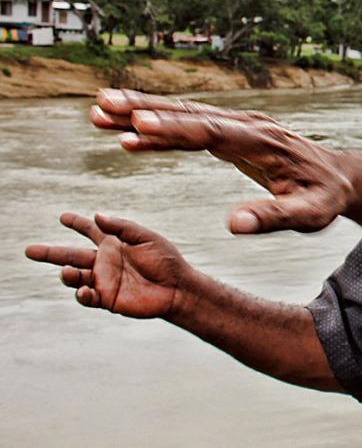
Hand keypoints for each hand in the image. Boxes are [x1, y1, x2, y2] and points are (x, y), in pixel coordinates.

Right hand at [25, 213, 186, 317]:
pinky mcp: (107, 299)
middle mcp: (104, 262)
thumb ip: (122, 227)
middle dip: (50, 253)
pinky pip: (87, 296)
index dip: (77, 223)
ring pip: (75, 277)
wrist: (177, 288)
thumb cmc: (165, 260)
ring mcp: (103, 280)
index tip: (63, 217)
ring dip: (67, 274)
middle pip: (71, 255)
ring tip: (68, 272)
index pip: (90, 230)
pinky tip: (84, 289)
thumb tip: (97, 215)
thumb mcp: (146, 238)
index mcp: (114, 244)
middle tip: (29, 250)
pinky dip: (81, 294)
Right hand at [90, 89, 356, 233]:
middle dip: (145, 110)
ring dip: (143, 110)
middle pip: (191, 115)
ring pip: (186, 115)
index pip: (213, 133)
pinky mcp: (234, 131)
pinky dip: (160, 124)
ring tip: (99, 108)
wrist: (341, 177)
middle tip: (102, 105)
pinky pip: (191, 125)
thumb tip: (234, 224)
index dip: (175, 130)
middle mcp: (249, 126)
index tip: (138, 126)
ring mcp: (241, 125)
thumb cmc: (325, 199)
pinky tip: (129, 128)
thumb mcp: (308, 215)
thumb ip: (273, 218)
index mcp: (264, 144)